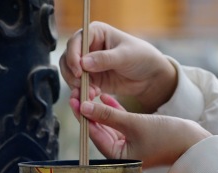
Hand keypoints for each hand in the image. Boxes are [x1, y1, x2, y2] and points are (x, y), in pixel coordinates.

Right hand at [59, 22, 177, 112]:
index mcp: (96, 33)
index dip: (73, 55)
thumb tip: (83, 63)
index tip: (78, 70)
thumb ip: (105, 59)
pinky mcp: (90, 79)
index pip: (76, 41)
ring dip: (75, 84)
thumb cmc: (141, 58)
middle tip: (80, 84)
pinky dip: (82, 91)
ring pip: (69, 73)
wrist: (150, 77)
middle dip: (71, 72)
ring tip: (90, 92)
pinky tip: (93, 95)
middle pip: (67, 57)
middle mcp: (88, 46)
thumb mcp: (125, 56)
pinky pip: (78, 85)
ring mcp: (88, 64)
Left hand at [77, 94, 210, 166]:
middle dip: (88, 110)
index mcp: (117, 157)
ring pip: (108, 124)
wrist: (196, 145)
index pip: (93, 134)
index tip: (73, 99)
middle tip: (76, 92)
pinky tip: (104, 95)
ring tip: (87, 90)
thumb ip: (108, 115)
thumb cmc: (168, 137)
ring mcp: (129, 145)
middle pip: (98, 129)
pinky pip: (120, 122)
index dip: (83, 115)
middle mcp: (120, 153)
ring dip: (99, 108)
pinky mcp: (137, 136)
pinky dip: (113, 110)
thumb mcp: (135, 123)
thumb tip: (84, 106)